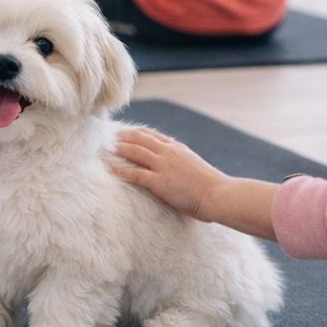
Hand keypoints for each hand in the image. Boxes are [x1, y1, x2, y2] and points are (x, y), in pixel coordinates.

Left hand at [112, 128, 228, 221]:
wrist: (218, 194)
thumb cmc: (211, 186)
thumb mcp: (195, 167)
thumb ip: (183, 164)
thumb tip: (177, 169)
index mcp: (178, 149)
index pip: (154, 136)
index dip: (138, 133)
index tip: (127, 132)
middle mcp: (169, 153)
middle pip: (141, 139)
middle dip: (124, 137)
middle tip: (111, 136)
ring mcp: (164, 166)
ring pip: (136, 152)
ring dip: (120, 149)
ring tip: (107, 149)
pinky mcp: (160, 181)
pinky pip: (136, 174)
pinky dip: (121, 170)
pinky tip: (111, 169)